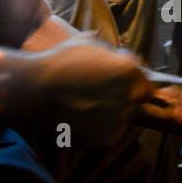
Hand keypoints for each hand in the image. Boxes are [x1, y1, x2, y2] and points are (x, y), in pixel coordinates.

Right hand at [16, 36, 149, 145]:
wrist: (36, 90)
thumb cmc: (60, 62)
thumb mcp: (87, 43)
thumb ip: (107, 49)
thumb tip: (114, 53)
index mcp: (131, 71)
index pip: (145, 83)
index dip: (131, 84)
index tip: (115, 84)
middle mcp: (131, 97)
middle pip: (135, 102)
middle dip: (122, 99)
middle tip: (98, 96)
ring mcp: (120, 120)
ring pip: (121, 120)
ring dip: (110, 115)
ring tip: (84, 107)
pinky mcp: (106, 139)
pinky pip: (107, 134)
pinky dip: (97, 129)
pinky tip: (79, 118)